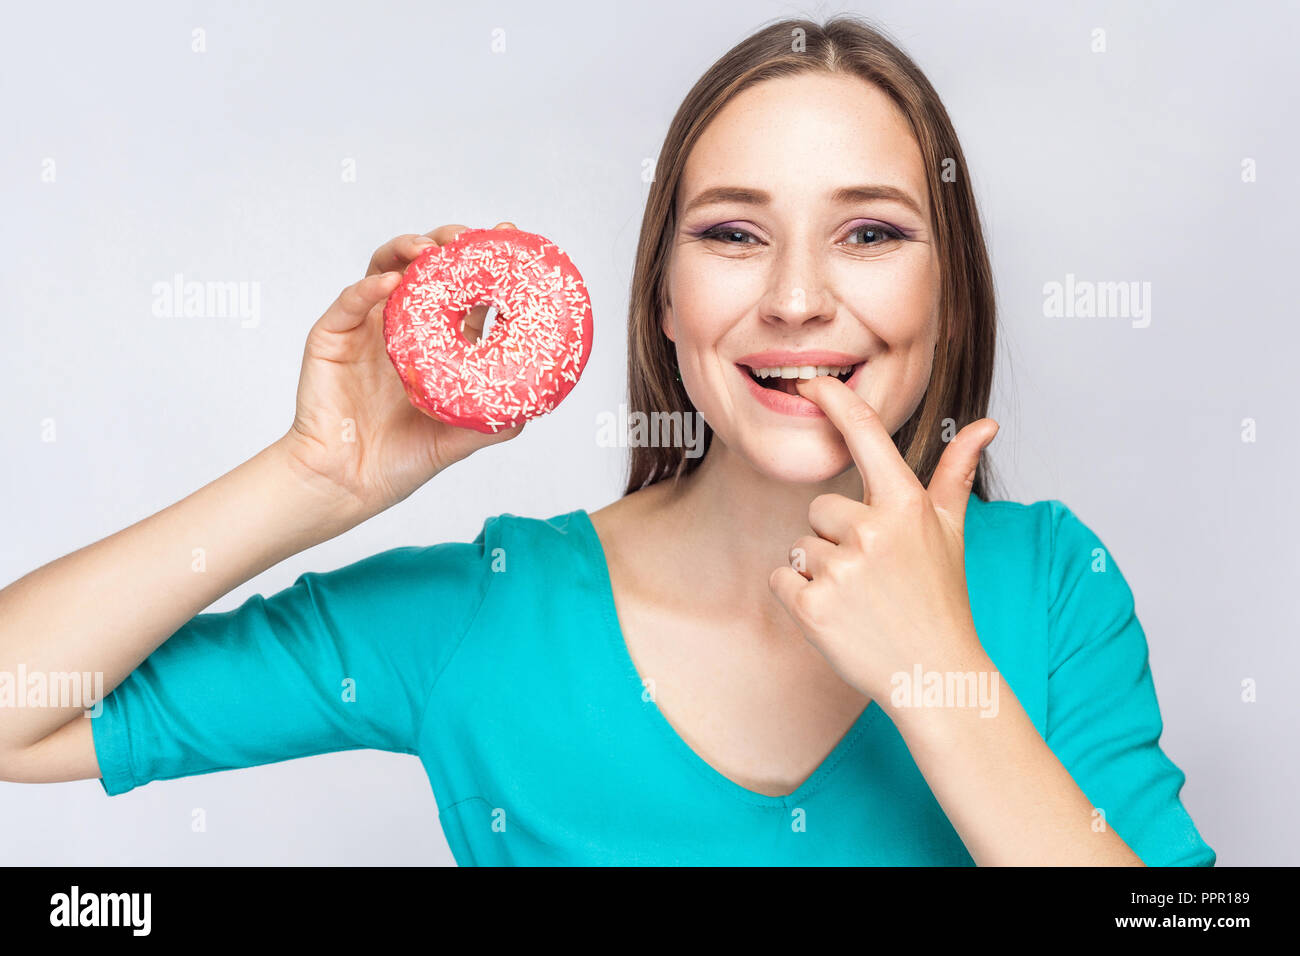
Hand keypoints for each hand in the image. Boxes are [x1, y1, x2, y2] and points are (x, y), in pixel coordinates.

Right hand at [279, 221, 524, 520]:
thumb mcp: (457, 440)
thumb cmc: (399, 463)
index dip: (485, 264)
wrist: (347, 485)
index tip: (509, 237)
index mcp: (435, 345)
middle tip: (469, 237)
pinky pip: (349, 301)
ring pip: (384, 269)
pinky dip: (369, 286)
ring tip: (431, 251)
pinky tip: (392, 282)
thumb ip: (494, 423)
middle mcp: (401, 328)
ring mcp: (365, 328)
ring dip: (408, 250)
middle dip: (448, 243)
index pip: (465, 293)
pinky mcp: (331, 337)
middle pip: (425, 268)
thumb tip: (536, 404)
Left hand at [767, 375, 998, 705]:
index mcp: (906, 505)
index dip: (836, 402)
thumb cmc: (940, 600)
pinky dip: (798, 596)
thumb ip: (955, 474)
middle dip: (836, 537)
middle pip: (819, 508)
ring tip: (859, 599)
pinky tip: (836, 615)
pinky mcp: (812, 606)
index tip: (812, 382)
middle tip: (872, 575)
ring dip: (820, 571)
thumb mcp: (952, 533)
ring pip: (801, 546)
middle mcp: (872, 531)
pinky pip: (782, 578)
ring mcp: (841, 570)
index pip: (865, 436)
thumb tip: (985, 425)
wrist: (934, 675)